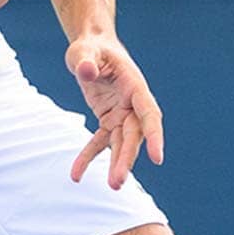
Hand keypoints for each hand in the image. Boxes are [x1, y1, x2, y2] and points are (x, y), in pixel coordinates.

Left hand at [66, 35, 165, 189]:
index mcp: (134, 85)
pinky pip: (99, 142)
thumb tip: (85, 71)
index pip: (149, 113)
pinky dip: (88, 157)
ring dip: (115, 164)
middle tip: (118, 182)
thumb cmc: (91, 47)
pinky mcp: (108, 120)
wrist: (90, 49)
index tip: (158, 157)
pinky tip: (75, 175)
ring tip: (113, 187)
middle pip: (134, 135)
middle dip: (127, 158)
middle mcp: (132, 103)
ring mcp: (122, 114)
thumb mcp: (84, 50)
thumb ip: (85, 60)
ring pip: (121, 143)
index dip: (154, 135)